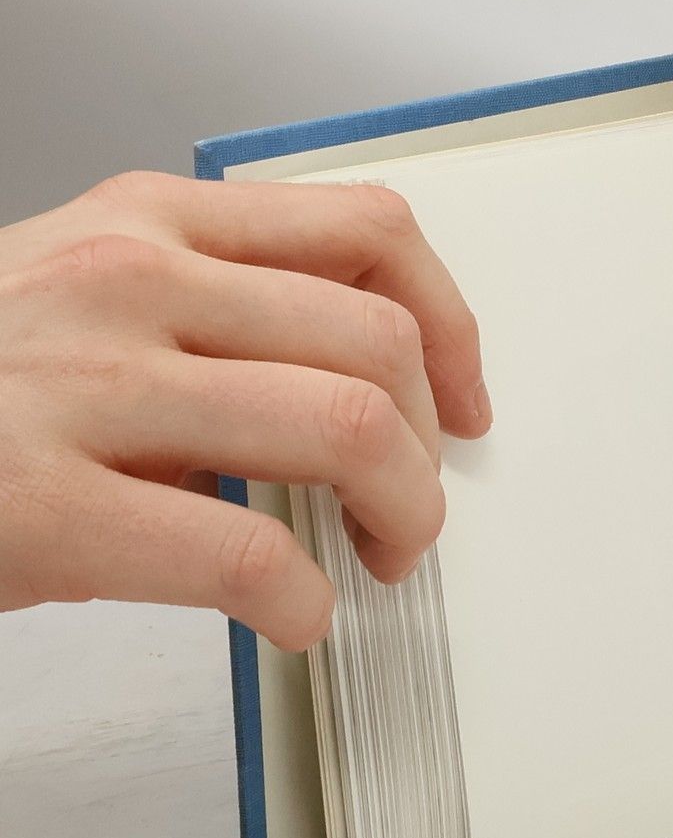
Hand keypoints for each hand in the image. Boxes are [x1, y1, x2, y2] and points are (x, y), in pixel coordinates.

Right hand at [0, 172, 487, 649]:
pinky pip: (250, 556)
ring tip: (379, 558)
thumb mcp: (83, 293)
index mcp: (150, 219)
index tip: (465, 398)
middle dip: (432, 440)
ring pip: (348, 425)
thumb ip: (215, 305)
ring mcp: (84, 386)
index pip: (372, 231)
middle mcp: (131, 279)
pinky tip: (296, 618)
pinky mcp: (42, 505)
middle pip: (381, 337)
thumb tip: (365, 378)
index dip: (453, 322)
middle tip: (414, 507)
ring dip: (402, 511)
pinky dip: (307, 600)